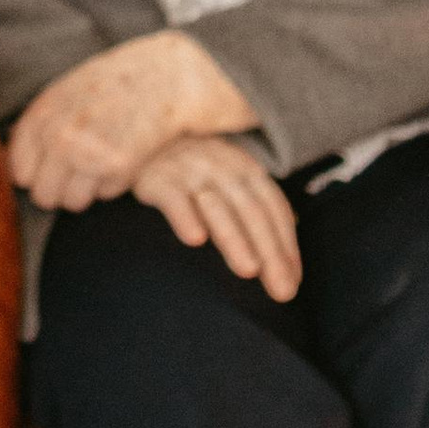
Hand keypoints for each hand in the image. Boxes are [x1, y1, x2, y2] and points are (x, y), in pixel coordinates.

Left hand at [6, 32, 258, 210]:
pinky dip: (112, 184)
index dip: (34, 174)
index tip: (49, 169)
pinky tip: (122, 156)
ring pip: (72, 202)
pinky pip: (104, 195)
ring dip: (86, 190)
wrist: (163, 76)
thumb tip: (11, 158)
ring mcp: (88, 153)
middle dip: (58, 189)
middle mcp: (59, 135)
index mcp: (42, 114)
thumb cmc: (113, 83)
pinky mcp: (118, 167)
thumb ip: (40, 124)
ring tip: (100, 163)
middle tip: (77, 172)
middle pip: (43, 195)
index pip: (18, 170)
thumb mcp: (65, 92)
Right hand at [131, 133, 301, 300]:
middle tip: (281, 290)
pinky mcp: (154, 175)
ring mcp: (186, 166)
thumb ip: (256, 206)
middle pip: (250, 209)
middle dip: (269, 250)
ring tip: (248, 270)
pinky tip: (195, 238)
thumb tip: (292, 246)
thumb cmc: (190, 170)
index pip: (272, 205)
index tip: (293, 280)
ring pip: (216, 204)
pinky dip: (184, 216)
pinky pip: (172, 197)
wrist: (135, 137)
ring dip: (234, 237)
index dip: (286, 243)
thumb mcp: (227, 177)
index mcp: (242, 164)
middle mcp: (218, 162)